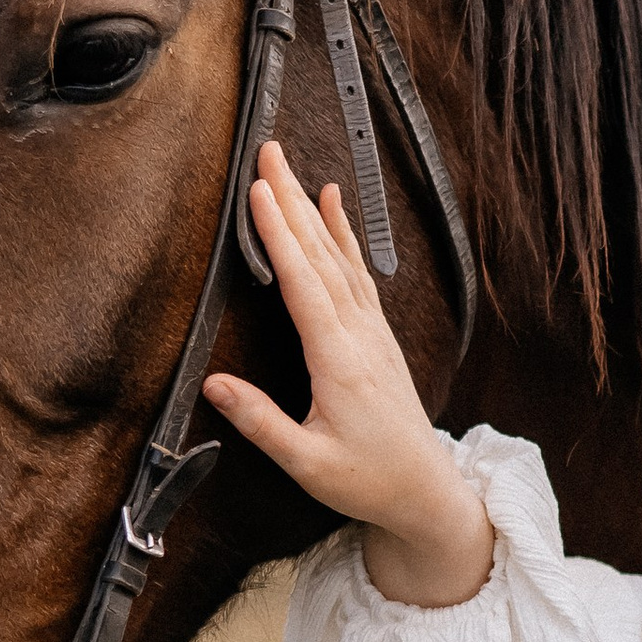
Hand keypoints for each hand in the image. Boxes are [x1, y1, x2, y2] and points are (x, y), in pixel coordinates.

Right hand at [205, 143, 497, 607]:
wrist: (426, 490)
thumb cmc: (369, 480)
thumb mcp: (307, 463)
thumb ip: (261, 423)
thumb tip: (214, 384)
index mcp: (339, 361)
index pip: (303, 285)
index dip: (279, 235)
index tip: (259, 192)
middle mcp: (360, 336)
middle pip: (321, 255)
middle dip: (292, 200)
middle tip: (269, 152)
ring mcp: (374, 332)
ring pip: (340, 258)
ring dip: (314, 210)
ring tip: (292, 167)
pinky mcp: (378, 336)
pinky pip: (358, 272)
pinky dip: (342, 235)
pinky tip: (334, 207)